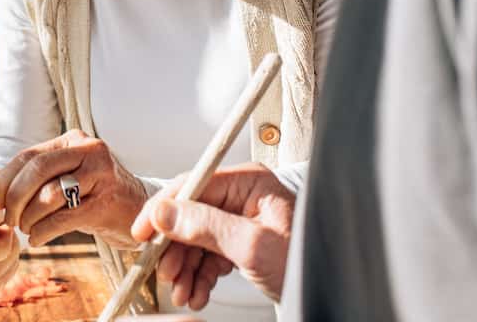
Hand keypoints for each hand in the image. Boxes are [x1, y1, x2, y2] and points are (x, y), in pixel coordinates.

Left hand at [0, 129, 147, 247]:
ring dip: (29, 217)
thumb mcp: (69, 176)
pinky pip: (63, 218)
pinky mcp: (106, 203)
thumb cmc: (95, 195)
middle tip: (9, 218)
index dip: (6, 179)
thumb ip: (38, 177)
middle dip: (15, 198)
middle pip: (37, 169)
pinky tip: (38, 239)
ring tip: (26, 229)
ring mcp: (100, 175)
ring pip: (49, 194)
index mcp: (73, 141)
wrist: (138, 210)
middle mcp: (88, 151)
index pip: (29, 155)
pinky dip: (43, 231)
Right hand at [131, 163, 294, 307]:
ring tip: (184, 291)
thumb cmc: (310, 262)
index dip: (163, 209)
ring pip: (198, 240)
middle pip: (191, 215)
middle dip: (177, 249)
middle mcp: (244, 197)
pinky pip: (211, 256)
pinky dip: (200, 276)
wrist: (333, 292)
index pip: (193, 185)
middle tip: (167, 273)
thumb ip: (205, 225)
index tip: (143, 232)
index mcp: (250, 183)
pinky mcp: (244, 245)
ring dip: (186, 268)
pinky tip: (197, 292)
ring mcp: (243, 222)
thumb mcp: (252, 245)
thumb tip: (165, 211)